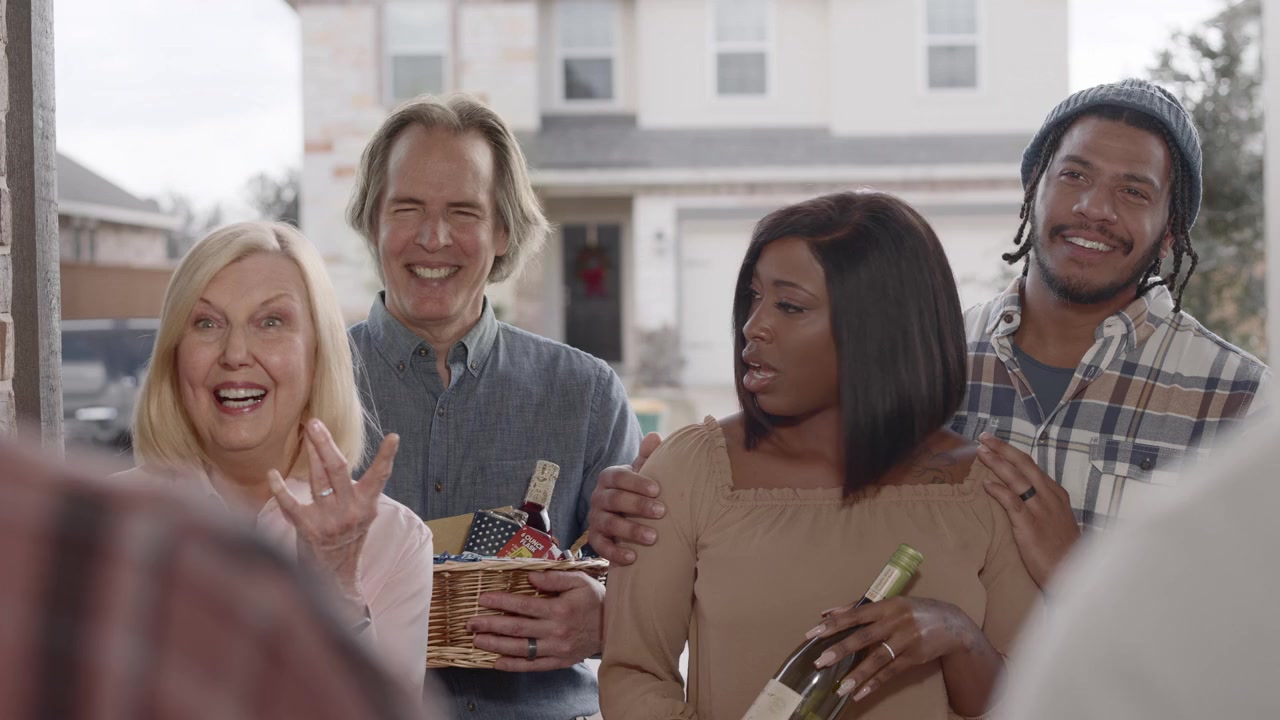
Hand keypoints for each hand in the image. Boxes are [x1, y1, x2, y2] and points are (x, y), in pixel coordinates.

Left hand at [269, 419, 398, 604]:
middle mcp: (350, 511)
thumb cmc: (345, 539)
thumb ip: (352, 489)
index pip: (379, 477)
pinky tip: (272, 473)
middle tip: (315, 422)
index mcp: (366, 506)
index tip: (393, 437)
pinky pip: (291, 504)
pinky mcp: (308, 530)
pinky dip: (280, 487)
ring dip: (309, 454)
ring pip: (317, 480)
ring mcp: (329, 521)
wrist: (334, 577)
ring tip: (305, 433)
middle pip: (339, 469)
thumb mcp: (358, 515)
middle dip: (326, 443)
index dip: (387, 457)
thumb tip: (333, 454)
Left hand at [467, 571, 605, 671]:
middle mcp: (555, 631)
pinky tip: (497, 662)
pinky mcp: (559, 662)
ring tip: (477, 640)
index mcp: (559, 609)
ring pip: (521, 649)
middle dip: (490, 625)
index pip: (523, 605)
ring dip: (496, 645)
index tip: (483, 599)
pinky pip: (533, 666)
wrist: (615, 626)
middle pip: (516, 628)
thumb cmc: (594, 600)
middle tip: (470, 623)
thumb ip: (554, 578)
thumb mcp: (579, 581)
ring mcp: (556, 649)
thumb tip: (530, 577)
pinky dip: (513, 665)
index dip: (501, 602)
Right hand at [587, 432, 664, 565]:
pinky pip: (600, 546)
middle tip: (662, 512)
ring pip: (609, 523)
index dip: (637, 483)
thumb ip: (648, 456)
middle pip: (614, 499)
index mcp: (609, 478)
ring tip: (653, 537)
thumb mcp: (642, 472)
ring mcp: (595, 518)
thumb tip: (654, 436)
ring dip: (630, 530)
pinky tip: (633, 558)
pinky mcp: (595, 538)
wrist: (625, 514)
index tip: (658, 490)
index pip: (619, 477)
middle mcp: (598, 497)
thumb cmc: (638, 490)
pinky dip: (615, 553)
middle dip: (638, 505)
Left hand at [808, 597, 988, 702]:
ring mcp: (906, 640)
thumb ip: (858, 608)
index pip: (855, 615)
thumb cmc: (913, 611)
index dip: (834, 624)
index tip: (813, 632)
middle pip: (864, 636)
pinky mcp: (914, 657)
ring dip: (858, 674)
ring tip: (840, 687)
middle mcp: (896, 621)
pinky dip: (875, 683)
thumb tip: (828, 612)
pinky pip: (891, 672)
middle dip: (840, 649)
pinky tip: (859, 693)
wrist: (952, 624)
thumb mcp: (890, 604)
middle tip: (820, 661)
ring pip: (878, 659)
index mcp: (886, 605)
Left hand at [977, 432, 1080, 587]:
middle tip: (984, 437)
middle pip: (1024, 465)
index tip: (996, 443)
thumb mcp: (1057, 520)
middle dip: (1002, 448)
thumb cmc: (1062, 550)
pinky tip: (985, 484)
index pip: (1032, 466)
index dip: (1012, 452)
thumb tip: (1023, 493)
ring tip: (981, 452)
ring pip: (1017, 478)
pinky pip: (1012, 502)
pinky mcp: (1030, 525)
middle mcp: (1050, 497)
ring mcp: (1040, 510)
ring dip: (997, 463)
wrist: (1071, 573)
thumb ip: (1042, 504)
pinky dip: (998, 490)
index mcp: (1056, 494)